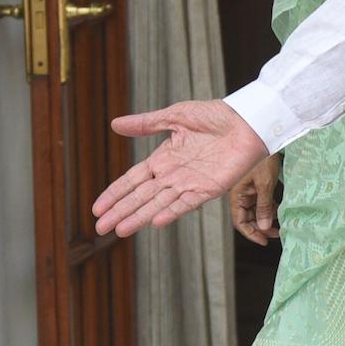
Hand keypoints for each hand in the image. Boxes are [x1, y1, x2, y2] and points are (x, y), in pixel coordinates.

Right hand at [95, 100, 269, 236]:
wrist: (247, 120)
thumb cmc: (215, 115)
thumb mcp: (175, 117)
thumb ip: (146, 124)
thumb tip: (114, 124)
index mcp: (164, 158)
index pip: (133, 180)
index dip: (115, 193)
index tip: (97, 208)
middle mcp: (173, 175)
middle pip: (141, 196)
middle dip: (120, 211)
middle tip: (100, 228)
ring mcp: (190, 184)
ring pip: (158, 204)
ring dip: (139, 217)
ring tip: (120, 230)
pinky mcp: (208, 189)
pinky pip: (186, 203)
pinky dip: (171, 212)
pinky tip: (155, 221)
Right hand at [232, 153, 283, 244]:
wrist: (266, 137)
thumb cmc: (262, 158)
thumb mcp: (265, 184)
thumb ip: (264, 207)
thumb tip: (264, 227)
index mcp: (236, 195)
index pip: (239, 221)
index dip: (251, 233)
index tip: (264, 241)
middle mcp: (240, 194)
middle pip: (247, 217)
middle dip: (261, 227)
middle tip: (276, 233)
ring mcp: (248, 189)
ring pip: (255, 210)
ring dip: (266, 218)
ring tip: (280, 224)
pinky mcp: (257, 184)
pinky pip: (261, 201)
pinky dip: (269, 208)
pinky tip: (279, 211)